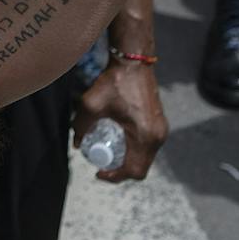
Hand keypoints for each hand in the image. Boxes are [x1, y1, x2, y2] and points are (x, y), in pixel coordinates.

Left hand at [72, 59, 165, 182]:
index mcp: (145, 136)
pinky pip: (148, 147)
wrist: (133, 62)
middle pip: (140, 168)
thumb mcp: (91, 104)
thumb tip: (77, 143)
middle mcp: (157, 136)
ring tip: (109, 154)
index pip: (134, 170)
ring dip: (128, 161)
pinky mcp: (160, 124)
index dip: (115, 177)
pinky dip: (134, 151)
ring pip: (145, 158)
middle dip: (120, 171)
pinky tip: (120, 142)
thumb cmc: (115, 81)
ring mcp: (161, 130)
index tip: (99, 172)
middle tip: (102, 164)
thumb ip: (80, 125)